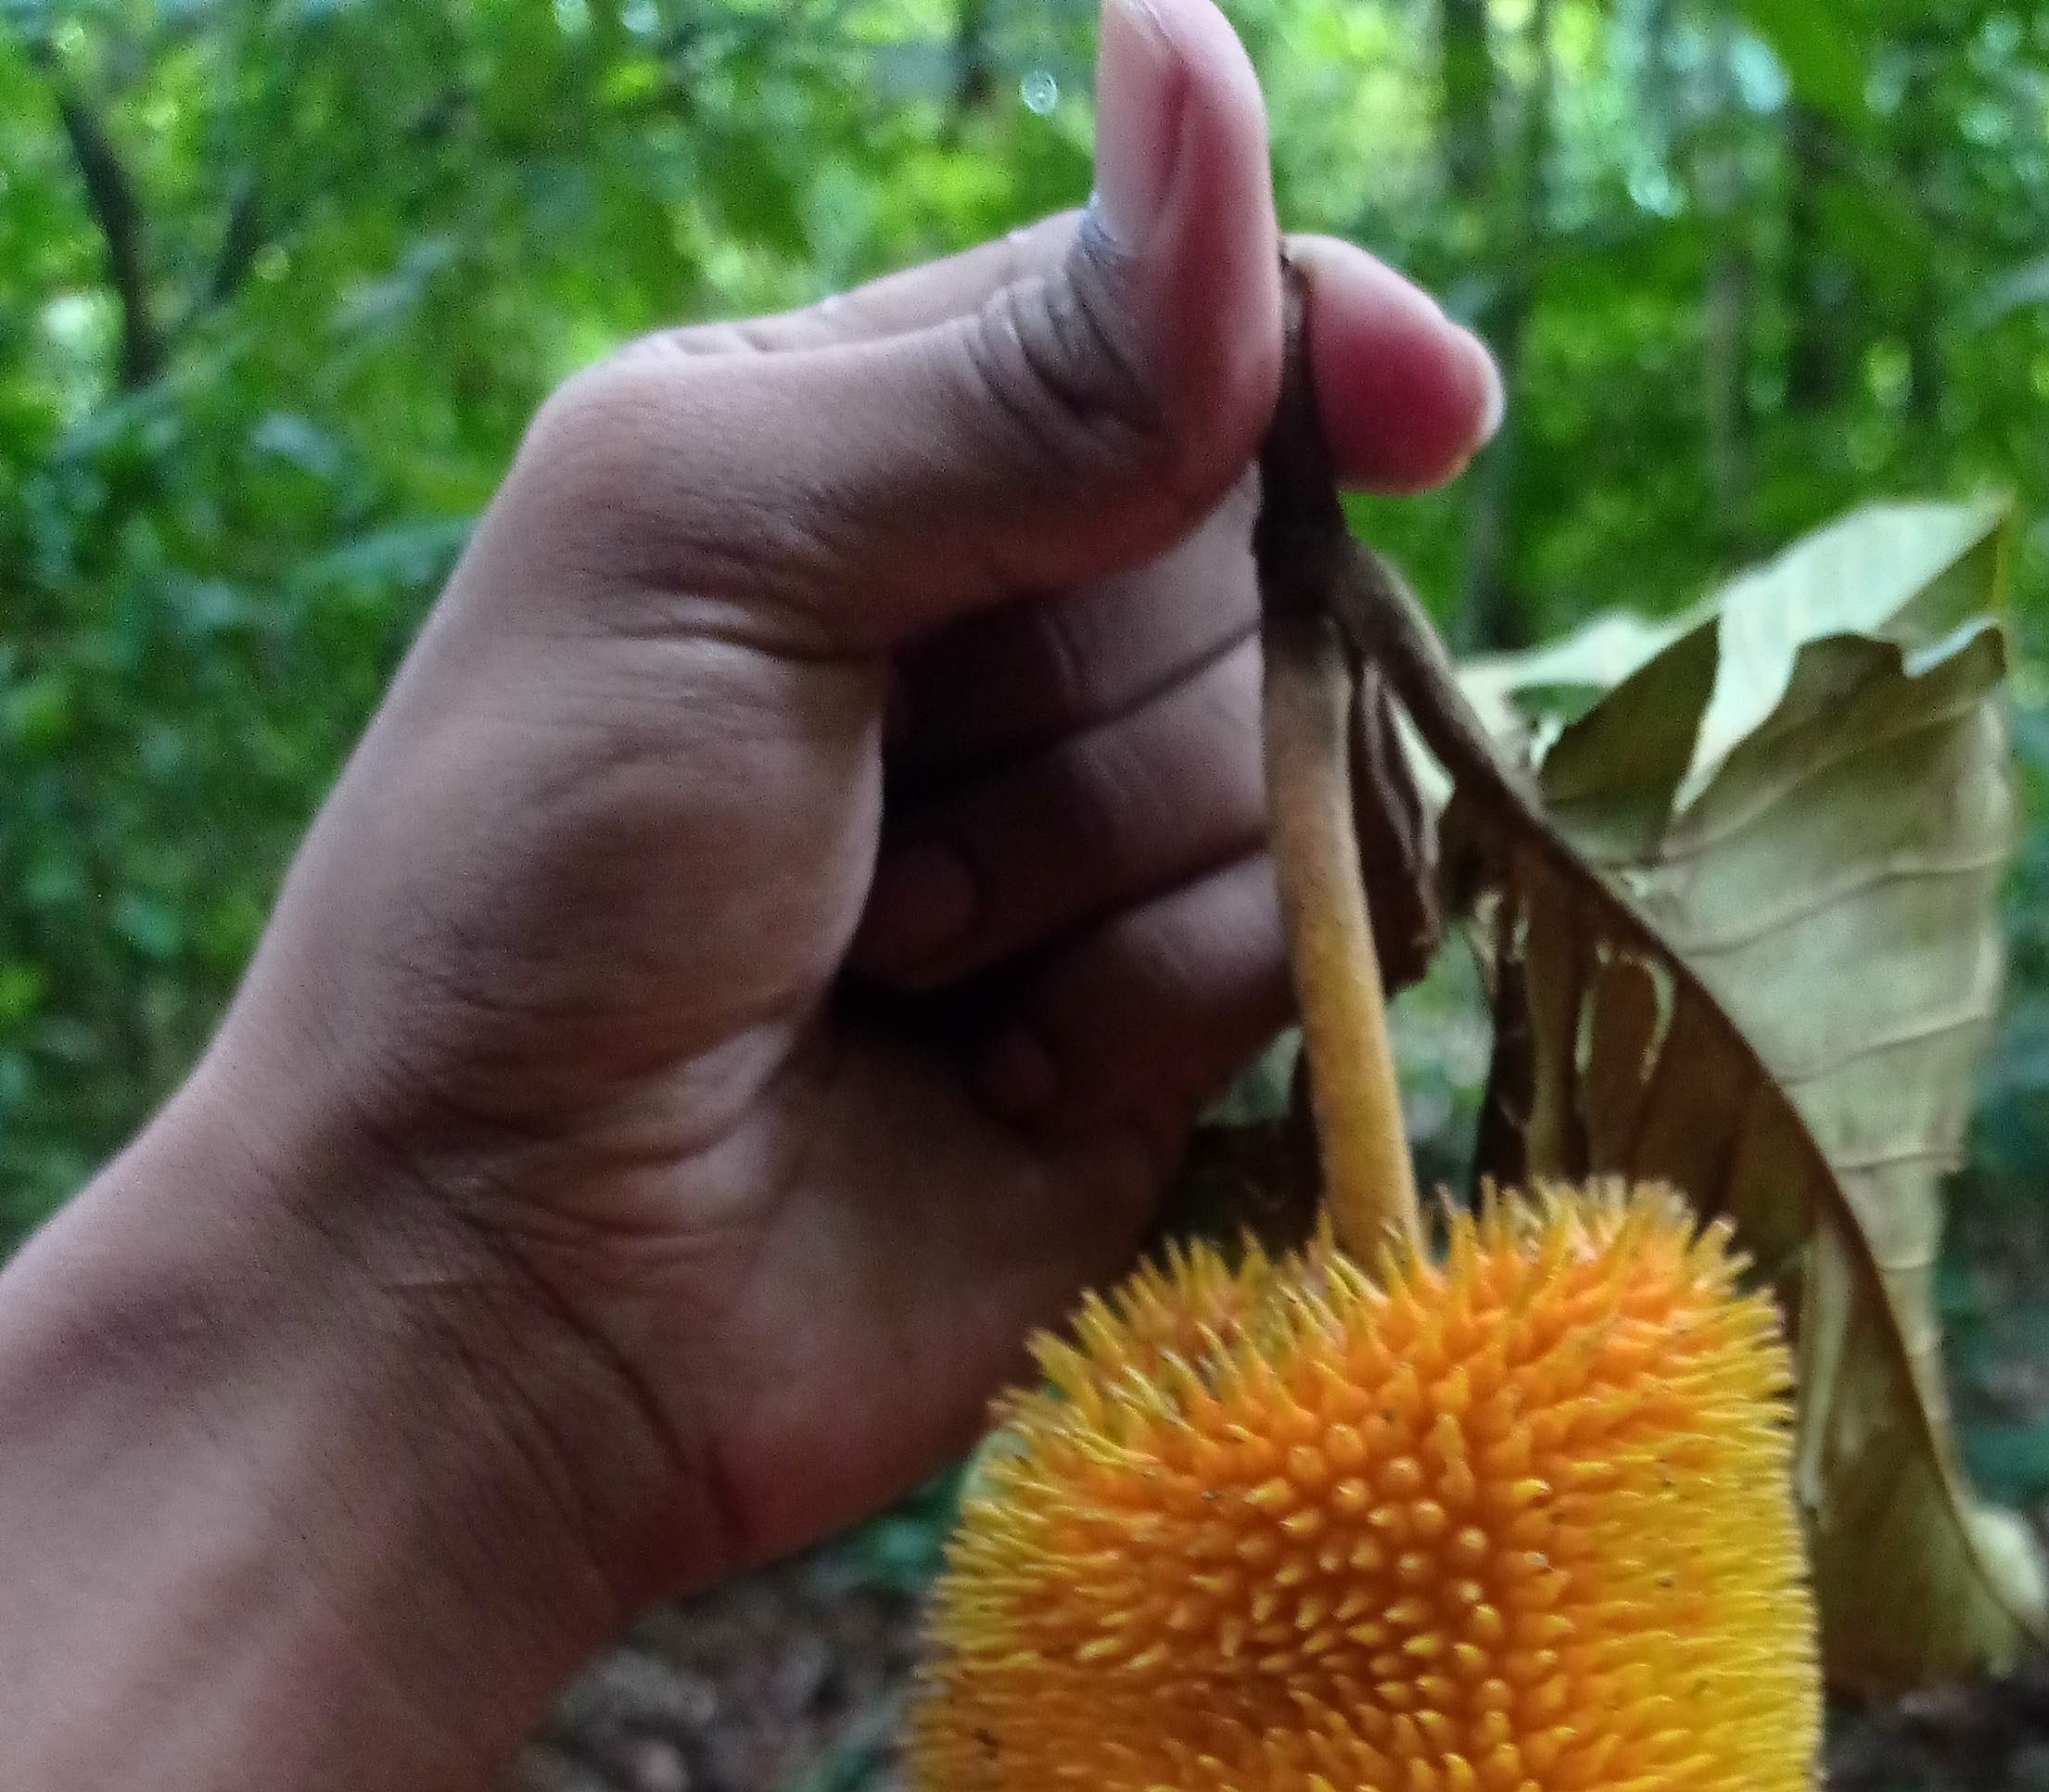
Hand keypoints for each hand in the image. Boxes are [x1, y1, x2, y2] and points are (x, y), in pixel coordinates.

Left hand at [210, 0, 1496, 1631]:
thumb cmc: (535, 890)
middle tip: (873, 810)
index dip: (1304, 351)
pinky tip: (987, 1066)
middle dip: (1096, 680)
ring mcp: (1093, 848)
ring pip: (1299, 763)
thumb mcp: (722, 551)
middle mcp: (1002, 636)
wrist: (506, 1295)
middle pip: (1258, 556)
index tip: (1426, 403)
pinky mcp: (1159, 1044)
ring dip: (1094, 863)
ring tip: (893, 957)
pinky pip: (1308, 952)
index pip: (1173, 325)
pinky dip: (1155, 1001)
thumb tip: (1208, 65)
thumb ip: (1009, 374)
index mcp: (866, 450)